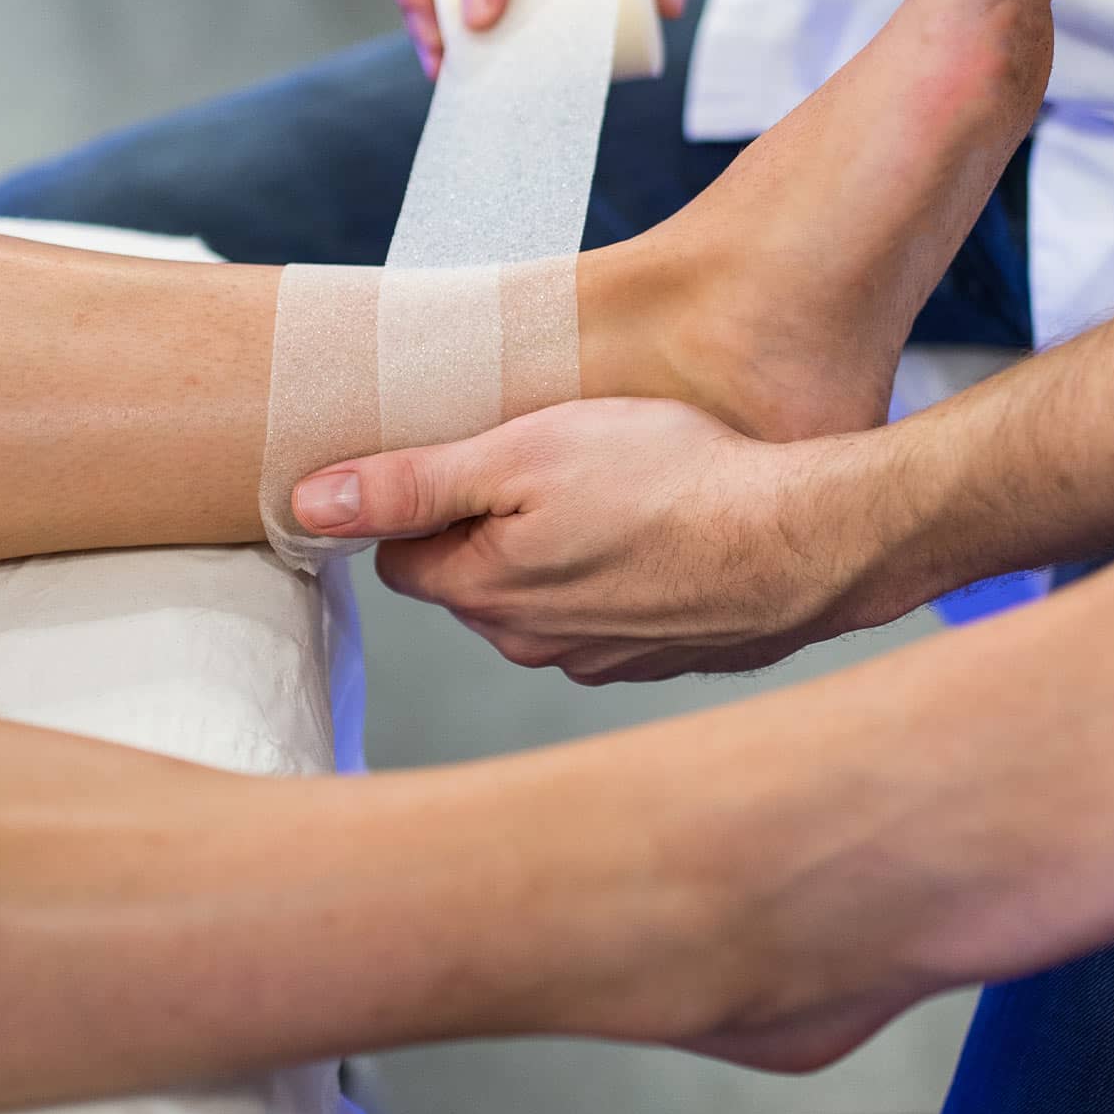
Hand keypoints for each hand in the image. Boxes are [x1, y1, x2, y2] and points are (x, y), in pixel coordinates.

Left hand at [292, 398, 874, 680]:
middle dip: (494, 529)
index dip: (430, 500)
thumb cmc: (672, 480)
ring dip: (563, 554)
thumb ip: (413, 483)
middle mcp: (534, 644)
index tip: (478, 459)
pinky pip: (612, 615)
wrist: (805, 540)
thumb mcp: (525, 453)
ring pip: (545, 601)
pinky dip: (624, 578)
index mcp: (485, 594)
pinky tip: (665, 533)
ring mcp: (601, 660)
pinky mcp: (662, 658)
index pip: (406, 557)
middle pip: (474, 581)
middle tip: (557, 464)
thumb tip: (309, 504)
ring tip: (621, 494)